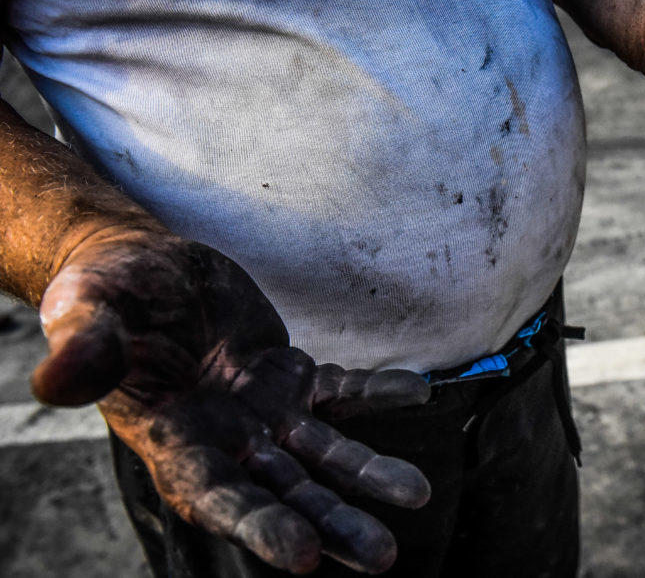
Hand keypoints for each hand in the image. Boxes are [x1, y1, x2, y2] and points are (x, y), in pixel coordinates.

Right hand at [33, 227, 430, 573]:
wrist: (145, 269)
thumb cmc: (109, 296)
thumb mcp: (87, 313)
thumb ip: (85, 350)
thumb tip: (55, 383)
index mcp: (172, 442)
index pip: (217, 496)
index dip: (256, 526)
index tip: (300, 557)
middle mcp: (226, 440)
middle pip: (285, 493)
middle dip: (331, 524)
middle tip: (381, 555)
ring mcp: (264, 412)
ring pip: (324, 453)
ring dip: (367, 474)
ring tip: (415, 493)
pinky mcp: (291, 376)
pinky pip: (342, 390)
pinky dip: (376, 391)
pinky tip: (415, 391)